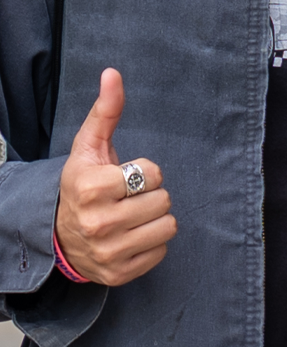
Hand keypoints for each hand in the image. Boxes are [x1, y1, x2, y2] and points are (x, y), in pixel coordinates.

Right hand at [55, 69, 176, 285]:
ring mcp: (108, 253)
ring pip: (168, 225)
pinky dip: (152, 243)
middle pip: (163, 200)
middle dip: (151, 195)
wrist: (60, 234)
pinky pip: (162, 251)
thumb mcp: (89, 146)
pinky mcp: (119, 273)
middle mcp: (98, 223)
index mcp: (92, 188)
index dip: (145, 171)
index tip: (124, 177)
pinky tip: (131, 236)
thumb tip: (113, 73)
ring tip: (132, 216)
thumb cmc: (82, 184)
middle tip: (128, 198)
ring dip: (155, 218)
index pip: (153, 173)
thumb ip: (105, 110)